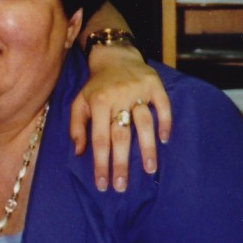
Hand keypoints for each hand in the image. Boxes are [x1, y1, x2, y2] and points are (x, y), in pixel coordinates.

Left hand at [69, 46, 171, 191]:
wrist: (115, 55)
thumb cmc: (96, 86)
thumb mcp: (79, 102)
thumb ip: (77, 127)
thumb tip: (79, 153)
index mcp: (98, 102)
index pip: (99, 139)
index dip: (101, 163)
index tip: (102, 184)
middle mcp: (118, 97)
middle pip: (121, 135)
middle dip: (121, 163)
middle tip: (122, 186)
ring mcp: (138, 90)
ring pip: (144, 123)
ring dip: (147, 148)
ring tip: (149, 170)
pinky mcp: (155, 85)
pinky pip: (163, 106)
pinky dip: (165, 122)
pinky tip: (164, 140)